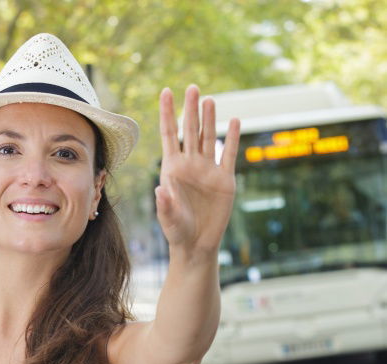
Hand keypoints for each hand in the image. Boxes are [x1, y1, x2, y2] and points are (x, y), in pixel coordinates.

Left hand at [155, 84, 240, 258]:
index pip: (169, 135)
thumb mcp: (168, 219)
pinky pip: (228, 154)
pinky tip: (234, 121)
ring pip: (209, 138)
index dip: (167, 113)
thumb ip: (165, 205)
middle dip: (190, 109)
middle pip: (190, 130)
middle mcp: (190, 165)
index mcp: (172, 169)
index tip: (166, 91)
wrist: (197, 245)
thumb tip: (160, 190)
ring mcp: (208, 170)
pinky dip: (231, 138)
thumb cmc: (177, 232)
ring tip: (209, 100)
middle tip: (193, 87)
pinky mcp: (224, 179)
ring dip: (209, 119)